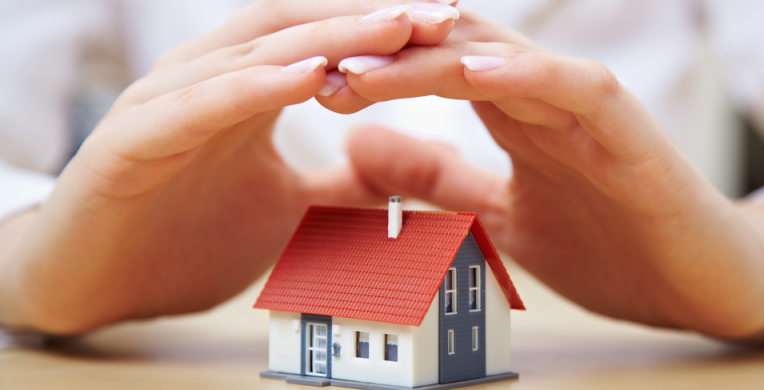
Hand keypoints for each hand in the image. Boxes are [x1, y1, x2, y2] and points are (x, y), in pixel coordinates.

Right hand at [0, 0, 458, 332]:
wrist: (96, 282)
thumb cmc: (184, 236)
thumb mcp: (287, 209)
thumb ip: (338, 189)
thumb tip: (396, 179)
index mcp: (242, 89)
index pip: (319, 40)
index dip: (383, 32)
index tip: (451, 32)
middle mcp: (205, 79)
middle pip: (296, 28)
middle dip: (370, 19)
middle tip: (444, 15)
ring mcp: (167, 102)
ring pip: (253, 53)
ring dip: (327, 38)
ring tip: (393, 29)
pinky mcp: (133, 139)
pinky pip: (202, 103)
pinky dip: (256, 85)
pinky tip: (309, 76)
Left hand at [331, 11, 763, 338]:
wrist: (700, 284)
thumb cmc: (607, 245)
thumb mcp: (496, 214)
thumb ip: (437, 179)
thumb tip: (360, 145)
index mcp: (516, 115)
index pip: (437, 72)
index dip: (377, 73)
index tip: (317, 85)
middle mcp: (548, 100)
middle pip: (460, 53)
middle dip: (391, 57)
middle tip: (324, 66)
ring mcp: (590, 113)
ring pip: (508, 60)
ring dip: (436, 57)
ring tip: (373, 58)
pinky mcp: (632, 137)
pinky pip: (578, 90)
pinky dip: (528, 75)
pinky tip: (476, 69)